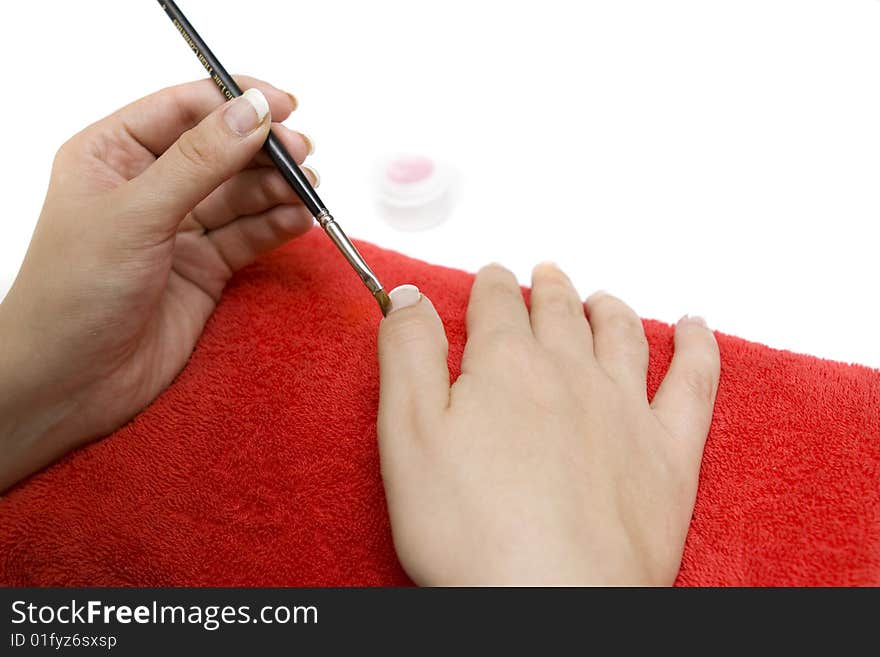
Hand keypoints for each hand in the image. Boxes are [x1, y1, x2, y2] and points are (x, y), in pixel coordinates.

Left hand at [0, 77, 315, 489]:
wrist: (70, 383)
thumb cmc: (73, 294)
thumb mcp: (137, 213)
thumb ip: (200, 161)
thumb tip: (252, 112)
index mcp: (112, 155)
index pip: (183, 108)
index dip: (234, 102)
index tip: (282, 106)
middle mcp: (149, 186)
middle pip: (222, 151)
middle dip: (264, 151)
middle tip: (302, 156)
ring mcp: (179, 228)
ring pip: (242, 194)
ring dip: (278, 190)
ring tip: (307, 192)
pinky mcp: (205, 268)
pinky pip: (249, 236)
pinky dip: (276, 227)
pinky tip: (298, 221)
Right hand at [377, 264, 720, 584]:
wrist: (553, 601)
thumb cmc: (471, 530)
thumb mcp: (407, 433)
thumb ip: (408, 354)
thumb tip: (408, 297)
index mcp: (506, 364)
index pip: (497, 303)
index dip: (490, 285)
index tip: (489, 279)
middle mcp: (570, 372)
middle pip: (558, 311)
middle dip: (546, 288)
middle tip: (541, 275)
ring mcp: (626, 409)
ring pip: (620, 334)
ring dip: (607, 307)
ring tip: (599, 298)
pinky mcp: (670, 452)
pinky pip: (695, 381)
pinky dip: (698, 346)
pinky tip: (694, 328)